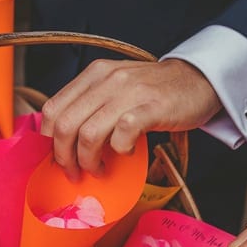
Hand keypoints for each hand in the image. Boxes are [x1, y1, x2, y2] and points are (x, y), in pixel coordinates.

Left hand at [40, 59, 221, 180]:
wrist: (199, 80)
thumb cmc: (154, 91)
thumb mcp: (115, 88)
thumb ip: (90, 105)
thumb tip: (63, 140)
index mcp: (93, 75)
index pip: (52, 108)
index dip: (47, 139)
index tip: (57, 157)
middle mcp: (108, 79)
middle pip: (64, 125)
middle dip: (64, 157)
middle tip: (74, 172)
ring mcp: (130, 92)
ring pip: (88, 134)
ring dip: (88, 161)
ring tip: (98, 169)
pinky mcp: (152, 107)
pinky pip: (122, 134)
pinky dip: (119, 151)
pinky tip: (126, 154)